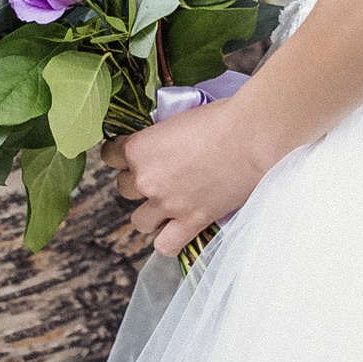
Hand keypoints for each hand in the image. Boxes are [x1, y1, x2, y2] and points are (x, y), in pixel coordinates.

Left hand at [101, 98, 270, 256]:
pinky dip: (169, 240)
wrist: (252, 134)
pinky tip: (178, 229)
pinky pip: (165, 245)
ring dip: (152, 212)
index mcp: (139, 148)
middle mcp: (146, 179)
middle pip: (124, 189)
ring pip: (140, 221)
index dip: (123, 153)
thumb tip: (163, 145)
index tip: (138, 153)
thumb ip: (161, 137)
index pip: (110, 155)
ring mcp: (167, 203)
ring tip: (170, 202)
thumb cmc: (222, 116)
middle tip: (164, 175)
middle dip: (140, 182)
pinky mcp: (192, 220)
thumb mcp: (180, 118)